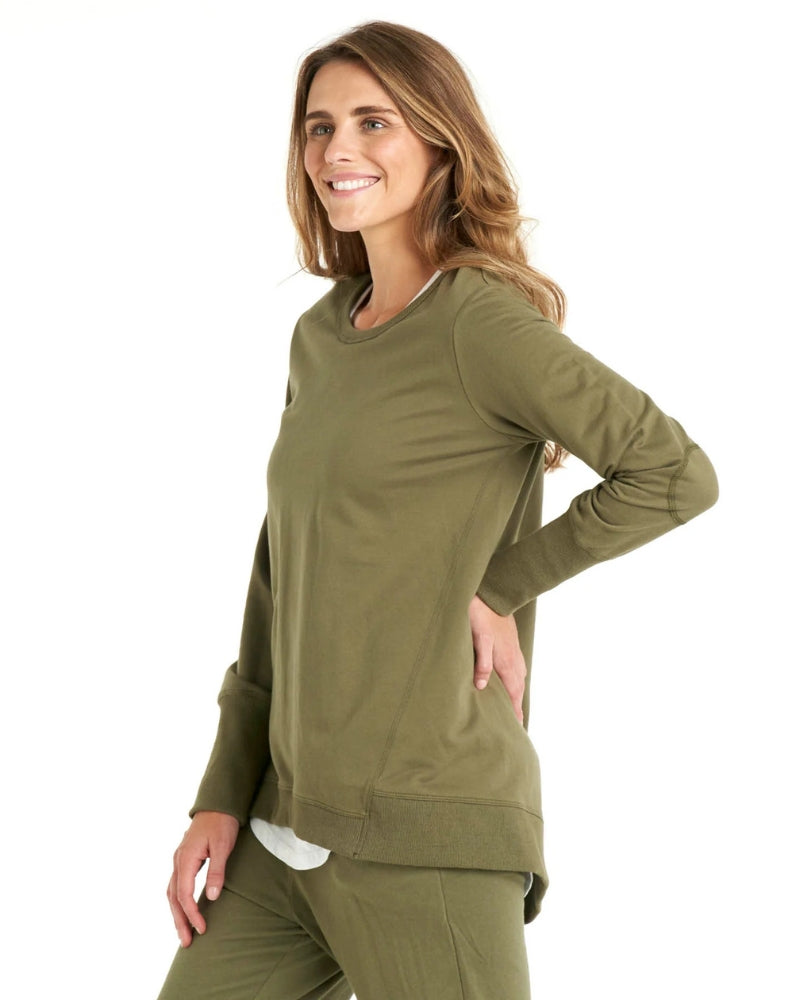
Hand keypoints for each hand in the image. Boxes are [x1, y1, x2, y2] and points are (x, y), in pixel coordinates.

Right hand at [166, 810, 239, 946]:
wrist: (218, 803)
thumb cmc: (222, 823)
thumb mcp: (223, 846)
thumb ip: (216, 871)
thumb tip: (211, 897)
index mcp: (186, 858)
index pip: (184, 894)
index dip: (192, 914)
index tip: (201, 929)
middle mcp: (178, 860)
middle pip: (173, 897)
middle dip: (179, 921)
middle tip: (186, 942)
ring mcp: (179, 859)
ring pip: (172, 892)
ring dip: (177, 913)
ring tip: (184, 933)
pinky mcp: (185, 859)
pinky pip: (176, 885)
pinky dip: (178, 901)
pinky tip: (185, 910)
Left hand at [469, 594, 526, 723]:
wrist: (493, 595)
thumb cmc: (482, 616)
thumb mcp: (479, 639)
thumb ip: (482, 663)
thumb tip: (482, 687)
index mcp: (507, 662)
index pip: (513, 694)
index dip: (514, 711)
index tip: (517, 727)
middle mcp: (514, 660)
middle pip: (518, 690)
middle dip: (517, 707)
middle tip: (517, 725)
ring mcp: (514, 652)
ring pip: (518, 679)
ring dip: (517, 695)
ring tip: (514, 708)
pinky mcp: (511, 645)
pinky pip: (516, 669)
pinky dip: (515, 681)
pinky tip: (511, 682)